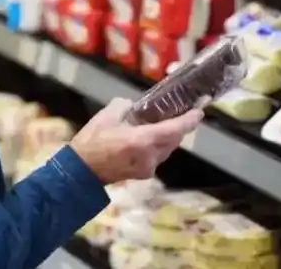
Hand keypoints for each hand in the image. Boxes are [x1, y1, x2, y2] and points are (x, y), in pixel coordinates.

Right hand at [70, 98, 203, 184]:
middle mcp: (151, 156)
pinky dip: (157, 147)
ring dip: (167, 138)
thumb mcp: (106, 115)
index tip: (199, 111)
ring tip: (160, 125)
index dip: (189, 120)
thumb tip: (134, 107)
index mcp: (143, 140)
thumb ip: (125, 106)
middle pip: (174, 140)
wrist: (81, 172)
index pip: (175, 129)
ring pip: (166, 149)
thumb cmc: (92, 142)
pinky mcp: (143, 174)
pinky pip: (157, 157)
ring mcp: (148, 168)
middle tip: (178, 113)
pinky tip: (146, 139)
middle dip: (178, 127)